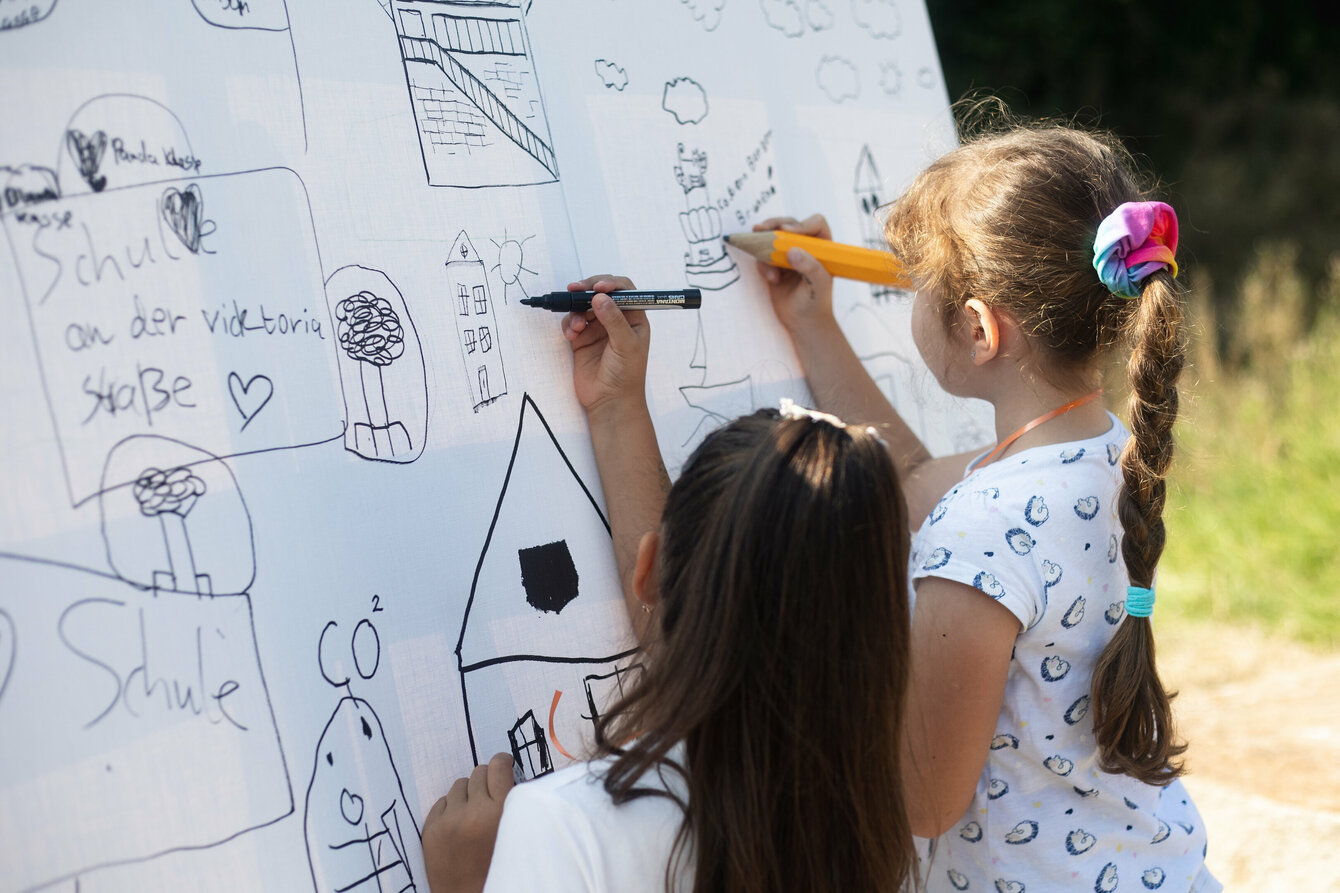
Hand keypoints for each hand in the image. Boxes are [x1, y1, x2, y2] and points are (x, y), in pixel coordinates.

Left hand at [422, 753, 516, 892]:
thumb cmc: (500, 866)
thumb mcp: (518, 834)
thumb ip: (515, 805)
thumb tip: (512, 777)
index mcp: (501, 812)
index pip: (498, 766)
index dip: (502, 762)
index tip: (503, 766)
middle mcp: (474, 812)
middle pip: (478, 773)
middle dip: (485, 781)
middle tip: (489, 795)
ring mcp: (450, 820)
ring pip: (458, 785)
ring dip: (467, 794)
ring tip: (473, 813)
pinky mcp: (431, 830)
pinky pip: (441, 802)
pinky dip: (450, 809)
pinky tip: (458, 825)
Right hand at [561, 274, 650, 417]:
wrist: (610, 401)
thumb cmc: (627, 376)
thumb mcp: (626, 346)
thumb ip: (614, 320)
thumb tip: (600, 297)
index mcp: (634, 318)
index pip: (624, 290)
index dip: (611, 284)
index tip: (598, 287)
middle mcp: (616, 320)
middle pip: (601, 293)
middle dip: (587, 290)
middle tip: (575, 289)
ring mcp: (598, 328)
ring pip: (583, 306)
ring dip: (576, 311)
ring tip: (576, 328)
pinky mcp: (582, 338)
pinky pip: (572, 321)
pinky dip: (569, 324)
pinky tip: (571, 335)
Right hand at [752, 214, 835, 334]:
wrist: (803, 322)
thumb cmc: (817, 303)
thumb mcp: (818, 286)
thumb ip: (810, 267)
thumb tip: (792, 251)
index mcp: (823, 247)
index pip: (815, 224)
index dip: (801, 225)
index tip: (787, 233)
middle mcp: (805, 246)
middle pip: (788, 225)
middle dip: (773, 226)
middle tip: (760, 230)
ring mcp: (788, 254)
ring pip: (772, 238)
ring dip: (765, 249)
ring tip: (771, 273)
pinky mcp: (774, 264)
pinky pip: (762, 256)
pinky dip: (763, 266)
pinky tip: (772, 280)